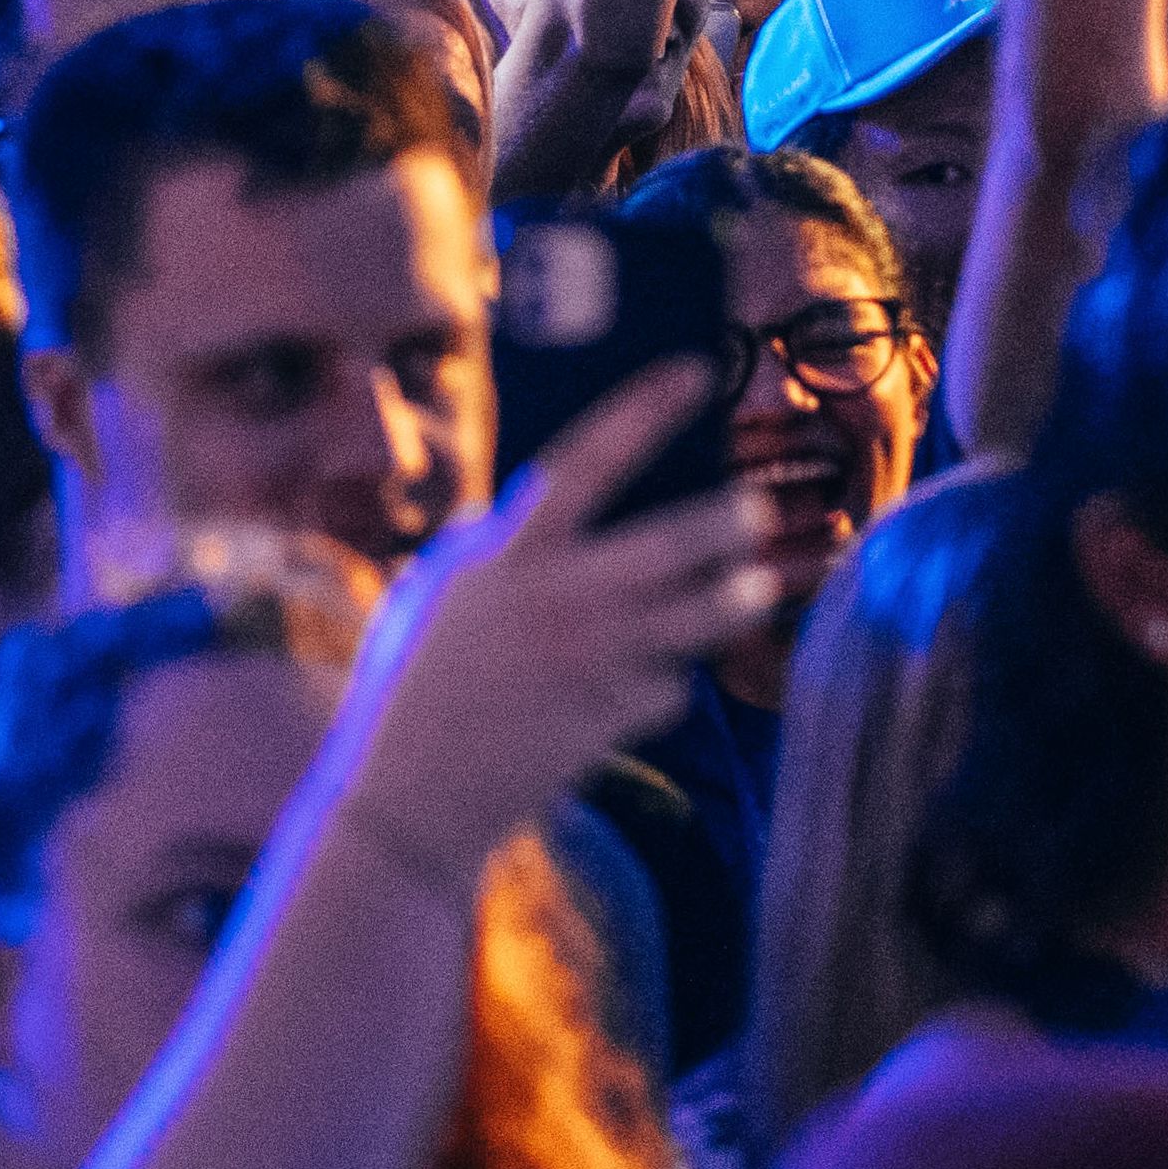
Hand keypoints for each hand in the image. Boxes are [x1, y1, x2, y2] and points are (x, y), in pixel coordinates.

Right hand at [303, 369, 794, 868]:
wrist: (410, 797)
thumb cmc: (415, 683)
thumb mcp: (443, 592)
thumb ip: (497, 547)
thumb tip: (547, 507)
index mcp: (508, 554)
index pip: (587, 459)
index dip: (645, 408)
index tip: (696, 371)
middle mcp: (557, 600)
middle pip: (670, 543)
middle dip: (724, 522)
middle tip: (756, 509)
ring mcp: (591, 662)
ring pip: (694, 618)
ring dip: (731, 601)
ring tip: (755, 588)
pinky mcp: (610, 720)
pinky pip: (665, 688)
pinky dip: (661, 686)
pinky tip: (633, 691)